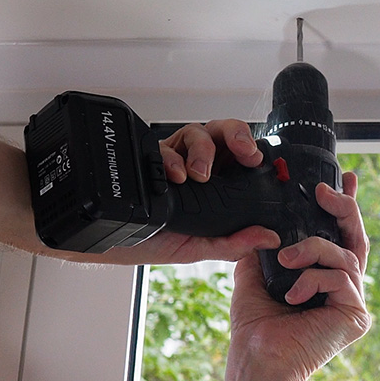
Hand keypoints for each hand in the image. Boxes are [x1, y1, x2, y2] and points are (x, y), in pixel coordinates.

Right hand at [88, 120, 280, 264]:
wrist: (110, 243)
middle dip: (236, 135)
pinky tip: (176, 175)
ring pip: (196, 132)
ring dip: (203, 149)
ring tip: (200, 173)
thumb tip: (269, 238)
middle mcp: (195, 166)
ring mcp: (172, 159)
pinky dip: (172, 157)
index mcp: (216, 185)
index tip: (258, 160)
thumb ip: (234, 243)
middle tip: (243, 151)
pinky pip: (164, 145)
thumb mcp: (198, 247)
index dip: (252, 152)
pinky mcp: (148, 158)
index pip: (240, 157)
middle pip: (222, 134)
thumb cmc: (155, 242)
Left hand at [227, 172, 370, 380]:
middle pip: (357, 239)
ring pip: (346, 255)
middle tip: (325, 192)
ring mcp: (353, 303)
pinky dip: (313, 280)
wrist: (257, 359)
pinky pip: (341, 278)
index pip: (340, 238)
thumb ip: (264, 249)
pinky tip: (292, 297)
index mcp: (323, 280)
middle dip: (344, 209)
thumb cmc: (255, 327)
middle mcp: (343, 290)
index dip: (345, 208)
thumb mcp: (254, 275)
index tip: (345, 180)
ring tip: (287, 260)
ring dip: (314, 249)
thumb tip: (264, 224)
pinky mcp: (357, 315)